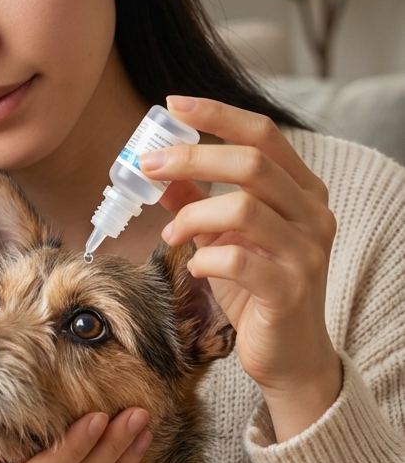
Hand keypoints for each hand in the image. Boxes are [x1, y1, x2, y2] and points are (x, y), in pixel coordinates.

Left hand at [139, 96, 341, 443]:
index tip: (171, 106)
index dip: (216, 115)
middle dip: (191, 158)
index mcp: (303, 191)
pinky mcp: (290, 290)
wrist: (289, 356)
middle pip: (252, 163)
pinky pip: (238, 259)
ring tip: (170, 234)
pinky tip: (193, 267)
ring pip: (243, 208)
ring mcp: (306, 251)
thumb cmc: (256, 291)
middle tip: (148, 166)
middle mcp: (313, 214)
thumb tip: (158, 169)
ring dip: (192, 216)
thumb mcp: (225, 238)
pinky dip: (204, 258)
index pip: (263, 134)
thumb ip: (198, 202)